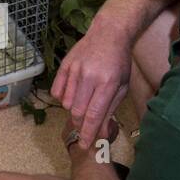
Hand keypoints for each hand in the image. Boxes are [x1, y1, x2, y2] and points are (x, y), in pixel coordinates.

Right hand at [51, 18, 134, 148]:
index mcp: (108, 83)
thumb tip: (102, 133)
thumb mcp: (122, 86)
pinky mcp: (65, 65)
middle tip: (84, 126)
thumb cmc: (118, 62)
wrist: (108, 34)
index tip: (85, 145)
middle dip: (80, 124)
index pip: (94, 114)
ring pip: (66, 103)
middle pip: (78, 111)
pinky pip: (57, 91)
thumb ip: (110, 109)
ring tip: (81, 104)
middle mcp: (89, 77)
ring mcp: (75, 70)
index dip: (88, 133)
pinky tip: (72, 94)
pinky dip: (62, 98)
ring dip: (72, 110)